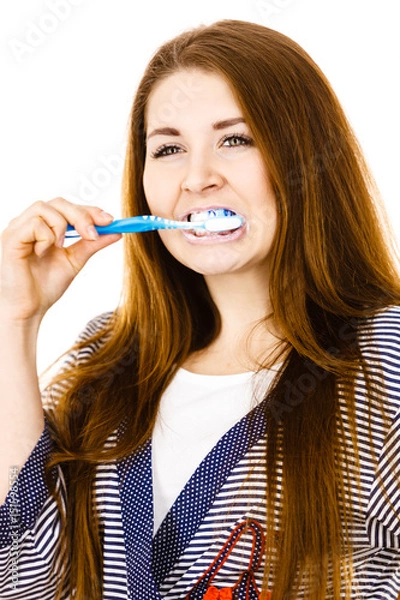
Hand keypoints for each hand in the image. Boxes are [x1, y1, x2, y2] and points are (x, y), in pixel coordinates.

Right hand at [0, 197, 120, 322]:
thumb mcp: (75, 261)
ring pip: (45, 208)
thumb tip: (116, 231)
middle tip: (93, 235)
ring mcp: (18, 228)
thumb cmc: (45, 286)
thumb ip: (92, 244)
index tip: (109, 220)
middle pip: (59, 202)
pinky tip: (42, 254)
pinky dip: (46, 238)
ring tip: (60, 248)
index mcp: (44, 226)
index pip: (68, 207)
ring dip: (61, 227)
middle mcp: (29, 223)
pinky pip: (34, 224)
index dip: (90, 210)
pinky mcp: (10, 238)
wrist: (29, 309)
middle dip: (81, 216)